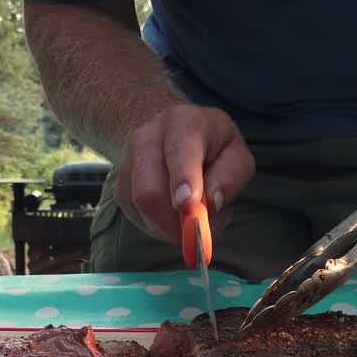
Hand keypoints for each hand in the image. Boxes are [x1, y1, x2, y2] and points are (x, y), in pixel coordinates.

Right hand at [114, 103, 254, 243]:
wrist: (173, 135)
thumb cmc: (212, 147)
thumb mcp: (236, 154)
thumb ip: (230, 177)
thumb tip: (210, 204)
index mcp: (183, 123)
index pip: (179, 152)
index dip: (182, 180)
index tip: (187, 205)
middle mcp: (147, 139)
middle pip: (149, 191)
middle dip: (174, 222)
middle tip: (198, 233)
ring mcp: (128, 163)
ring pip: (142, 210)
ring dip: (171, 226)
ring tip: (193, 214)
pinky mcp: (120, 189)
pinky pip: (139, 219)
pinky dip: (161, 227)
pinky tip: (176, 213)